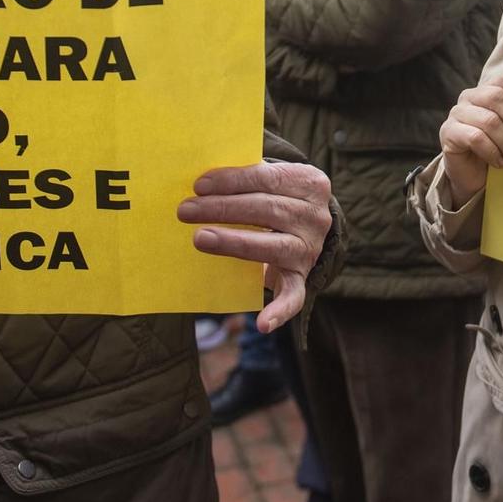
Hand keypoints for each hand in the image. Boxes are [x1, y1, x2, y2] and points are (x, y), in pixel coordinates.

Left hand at [178, 161, 332, 333]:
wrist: (304, 227)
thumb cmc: (274, 196)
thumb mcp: (271, 180)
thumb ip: (245, 177)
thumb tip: (200, 181)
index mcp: (310, 183)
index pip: (268, 178)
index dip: (232, 181)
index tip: (199, 185)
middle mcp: (316, 216)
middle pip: (267, 210)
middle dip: (223, 209)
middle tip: (186, 211)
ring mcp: (310, 250)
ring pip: (272, 247)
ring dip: (234, 243)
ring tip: (200, 239)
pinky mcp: (303, 278)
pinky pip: (294, 297)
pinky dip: (279, 311)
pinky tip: (261, 324)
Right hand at [437, 76, 502, 203]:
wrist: (474, 176)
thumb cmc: (498, 149)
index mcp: (488, 90)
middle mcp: (470, 97)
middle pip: (497, 98)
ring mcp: (457, 113)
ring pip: (489, 120)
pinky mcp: (448, 132)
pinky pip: (475, 137)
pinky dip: (493, 152)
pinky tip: (501, 163)